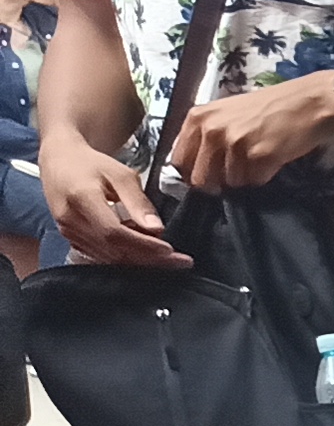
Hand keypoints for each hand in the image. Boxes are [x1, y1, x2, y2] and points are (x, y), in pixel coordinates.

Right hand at [41, 135, 186, 265]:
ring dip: (141, 262)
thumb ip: (138, 201)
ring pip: (108, 257)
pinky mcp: (71, 238)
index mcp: (82, 199)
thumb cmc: (91, 164)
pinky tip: (147, 255)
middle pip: (113, 250)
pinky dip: (126, 258)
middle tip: (181, 263)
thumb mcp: (120, 174)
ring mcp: (68, 231)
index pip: (114, 232)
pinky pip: (101, 255)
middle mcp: (71, 220)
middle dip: (150, 259)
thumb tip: (157, 228)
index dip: (143, 245)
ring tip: (170, 261)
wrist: (59, 162)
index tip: (170, 250)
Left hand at [167, 70, 333, 190]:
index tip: (210, 174)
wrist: (310, 102)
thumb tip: (197, 168)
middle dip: (218, 183)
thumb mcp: (227, 113)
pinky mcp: (259, 156)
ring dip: (245, 179)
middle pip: (201, 179)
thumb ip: (207, 136)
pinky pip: (254, 182)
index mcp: (198, 118)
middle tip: (238, 173)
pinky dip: (264, 177)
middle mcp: (212, 130)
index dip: (195, 173)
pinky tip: (273, 160)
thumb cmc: (271, 106)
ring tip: (261, 160)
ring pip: (230, 184)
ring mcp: (235, 144)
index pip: (179, 161)